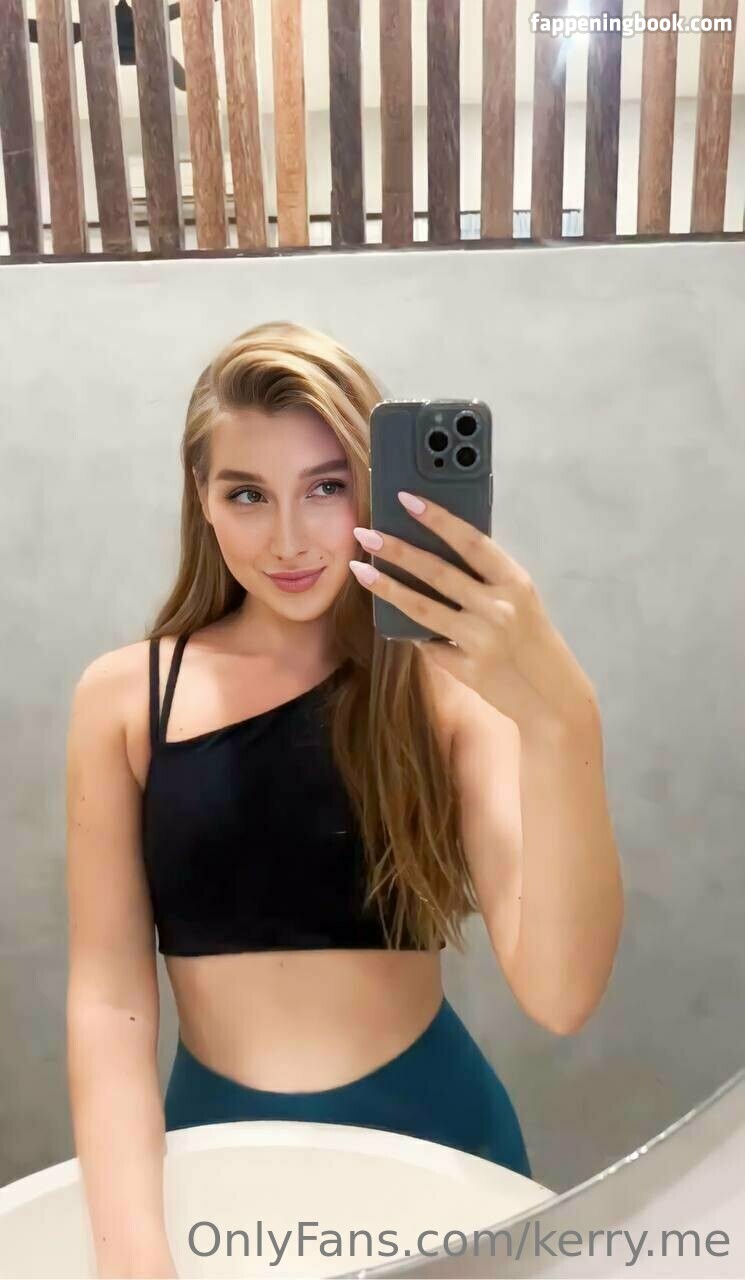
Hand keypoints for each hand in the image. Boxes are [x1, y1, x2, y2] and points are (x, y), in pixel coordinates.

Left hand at [349, 490, 598, 733]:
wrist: (553, 697)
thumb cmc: (533, 640)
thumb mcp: (521, 600)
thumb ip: (487, 578)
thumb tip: (436, 552)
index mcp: (515, 582)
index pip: (470, 541)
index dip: (437, 518)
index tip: (406, 499)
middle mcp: (499, 608)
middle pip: (437, 571)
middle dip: (396, 549)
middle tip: (365, 534)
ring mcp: (482, 640)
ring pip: (422, 607)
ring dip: (386, 586)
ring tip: (361, 570)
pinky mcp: (468, 669)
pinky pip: (429, 645)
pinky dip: (414, 634)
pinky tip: (395, 623)